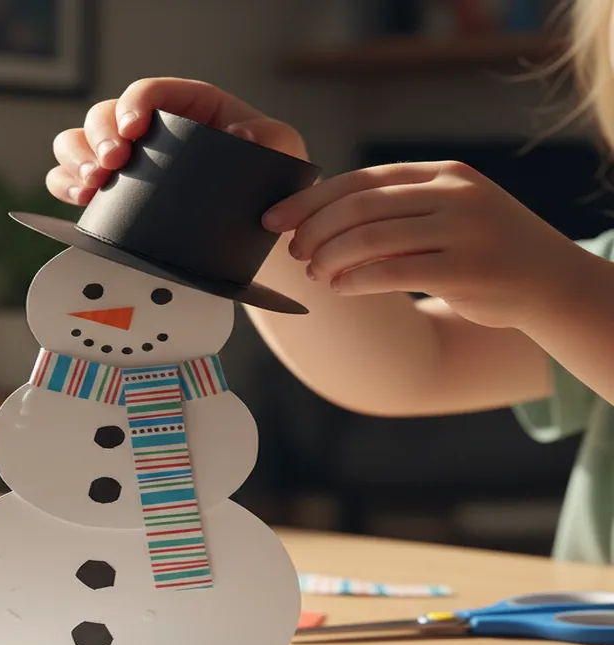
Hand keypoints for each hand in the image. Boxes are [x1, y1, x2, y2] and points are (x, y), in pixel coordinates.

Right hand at [47, 77, 306, 205]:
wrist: (255, 231)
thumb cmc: (270, 183)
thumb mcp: (281, 151)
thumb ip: (269, 137)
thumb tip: (239, 134)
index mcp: (185, 106)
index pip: (148, 92)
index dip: (132, 104)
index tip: (134, 130)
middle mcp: (149, 129)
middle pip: (104, 115)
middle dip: (99, 136)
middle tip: (111, 164)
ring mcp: (125, 161)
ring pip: (77, 142)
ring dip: (75, 158)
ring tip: (92, 184)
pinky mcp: (109, 193)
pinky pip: (68, 179)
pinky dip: (64, 184)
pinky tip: (79, 199)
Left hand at [264, 161, 602, 329]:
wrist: (550, 282)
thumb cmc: (480, 251)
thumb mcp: (445, 214)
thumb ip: (395, 211)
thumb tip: (314, 221)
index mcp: (442, 175)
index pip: (361, 180)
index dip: (310, 200)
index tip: (275, 219)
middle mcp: (454, 194)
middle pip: (360, 207)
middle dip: (315, 231)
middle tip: (294, 253)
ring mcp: (463, 230)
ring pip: (371, 238)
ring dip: (330, 258)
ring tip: (314, 273)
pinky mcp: (466, 270)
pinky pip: (393, 272)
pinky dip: (356, 280)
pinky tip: (338, 288)